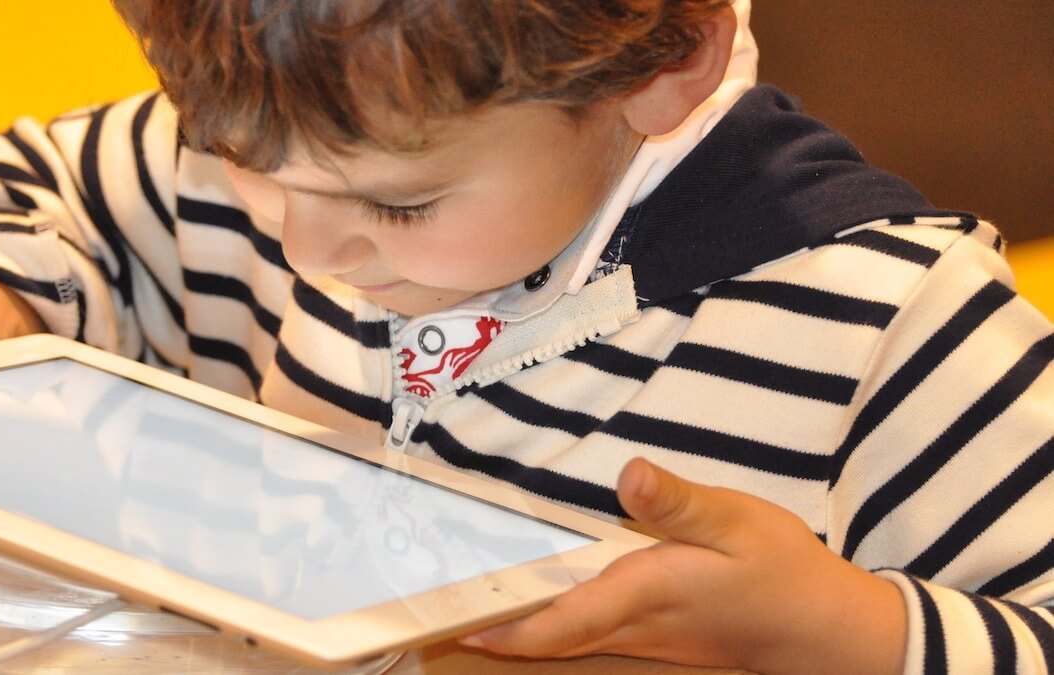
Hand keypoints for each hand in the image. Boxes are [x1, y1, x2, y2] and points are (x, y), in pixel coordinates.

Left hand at [460, 458, 905, 674]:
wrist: (822, 632)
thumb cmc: (781, 573)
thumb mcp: (737, 522)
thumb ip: (678, 503)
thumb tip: (627, 474)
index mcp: (645, 593)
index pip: (559, 619)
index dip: (504, 627)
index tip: (454, 624)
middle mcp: (635, 624)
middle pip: (549, 638)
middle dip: (493, 633)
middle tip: (437, 621)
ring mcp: (645, 637)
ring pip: (566, 641)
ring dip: (518, 632)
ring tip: (469, 616)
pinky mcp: (658, 637)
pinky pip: (589, 635)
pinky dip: (552, 627)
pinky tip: (537, 610)